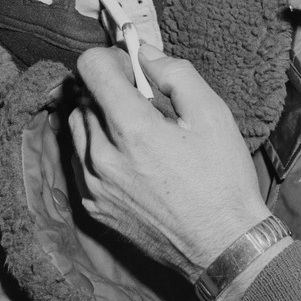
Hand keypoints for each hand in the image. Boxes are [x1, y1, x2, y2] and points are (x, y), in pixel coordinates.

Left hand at [69, 44, 271, 284]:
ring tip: (140, 133)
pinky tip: (133, 159)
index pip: (90, 67)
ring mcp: (93, 185)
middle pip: (82, 97)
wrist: (222, 246)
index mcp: (130, 129)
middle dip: (110, 91)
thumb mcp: (212, 114)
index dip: (113, 58)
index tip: (135, 70)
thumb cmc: (222, 180)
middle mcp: (101, 157)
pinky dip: (98, 150)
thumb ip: (175, 74)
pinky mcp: (94, 206)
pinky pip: (81, 162)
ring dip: (101, 119)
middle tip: (148, 104)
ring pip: (78, 129)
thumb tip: (145, 54)